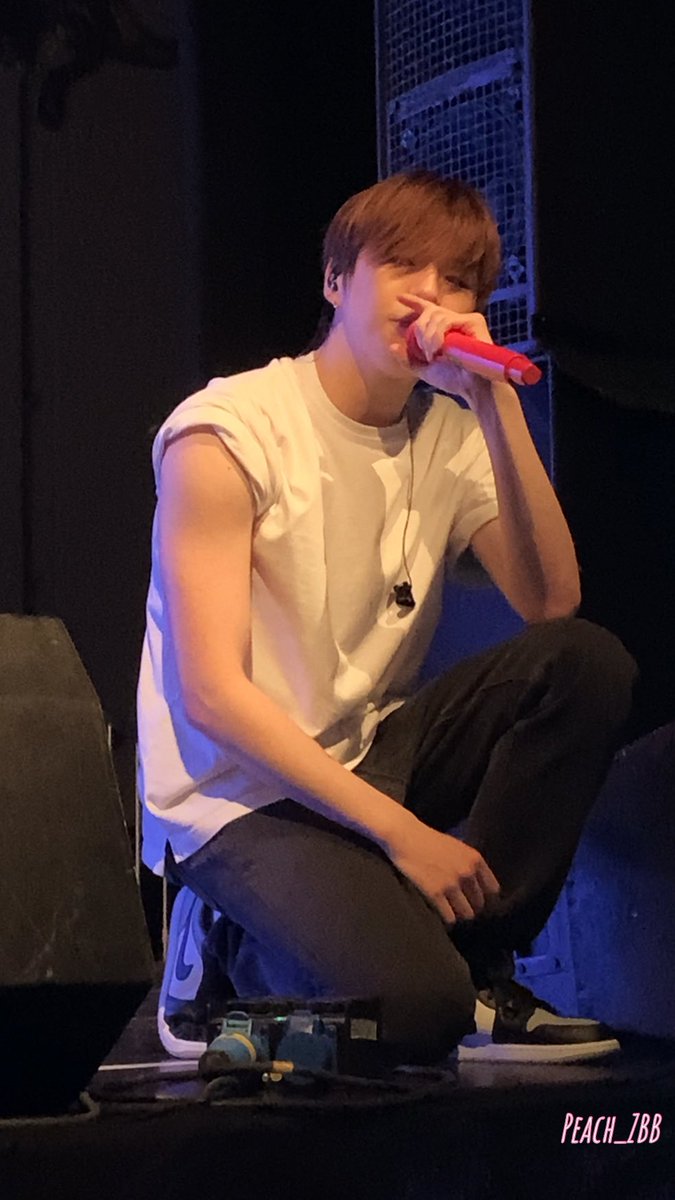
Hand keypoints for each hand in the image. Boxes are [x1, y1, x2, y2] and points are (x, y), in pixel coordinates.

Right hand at [385, 818, 500, 926]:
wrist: (405, 836)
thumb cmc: (428, 840)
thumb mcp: (456, 846)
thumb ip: (468, 863)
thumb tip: (477, 884)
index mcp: (475, 859)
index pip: (493, 889)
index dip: (485, 897)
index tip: (476, 900)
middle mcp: (467, 872)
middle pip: (479, 903)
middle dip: (470, 906)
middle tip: (459, 906)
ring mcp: (452, 884)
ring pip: (466, 913)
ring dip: (459, 914)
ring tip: (450, 911)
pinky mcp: (435, 893)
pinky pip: (450, 917)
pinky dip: (446, 919)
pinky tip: (440, 914)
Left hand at [391, 293, 494, 404]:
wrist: (472, 386)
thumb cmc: (453, 379)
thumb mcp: (424, 370)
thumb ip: (408, 358)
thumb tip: (391, 345)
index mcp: (443, 330)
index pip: (427, 310)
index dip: (414, 302)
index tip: (400, 298)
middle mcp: (455, 322)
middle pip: (429, 312)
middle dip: (420, 331)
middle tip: (425, 352)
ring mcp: (465, 320)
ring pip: (436, 316)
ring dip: (428, 337)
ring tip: (433, 355)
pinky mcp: (473, 320)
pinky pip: (447, 320)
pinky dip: (438, 335)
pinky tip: (440, 349)